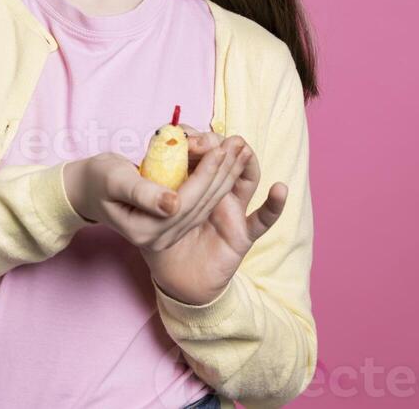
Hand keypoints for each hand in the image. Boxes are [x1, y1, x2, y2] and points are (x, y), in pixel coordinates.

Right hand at [62, 151, 235, 247]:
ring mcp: (166, 236)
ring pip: (204, 206)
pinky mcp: (171, 227)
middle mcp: (159, 238)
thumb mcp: (116, 180)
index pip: (185, 201)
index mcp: (145, 231)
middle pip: (200, 205)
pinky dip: (215, 183)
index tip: (221, 148)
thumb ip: (143, 193)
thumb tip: (172, 205)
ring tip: (240, 152)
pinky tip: (227, 165)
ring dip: (225, 178)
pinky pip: (198, 205)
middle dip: (223, 174)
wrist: (87, 189)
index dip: (205, 174)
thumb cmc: (98, 177)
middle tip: (240, 146)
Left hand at [138, 124, 288, 305]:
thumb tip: (166, 203)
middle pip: (221, 161)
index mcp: (190, 177)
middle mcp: (214, 189)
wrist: (172, 276)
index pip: (198, 151)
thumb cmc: (152, 237)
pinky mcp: (242, 233)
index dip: (195, 142)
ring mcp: (231, 209)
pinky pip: (262, 220)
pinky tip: (279, 190)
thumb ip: (146, 196)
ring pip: (242, 180)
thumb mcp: (139, 207)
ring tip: (240, 148)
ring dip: (242, 162)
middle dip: (217, 149)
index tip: (187, 141)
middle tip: (210, 142)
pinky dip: (273, 206)